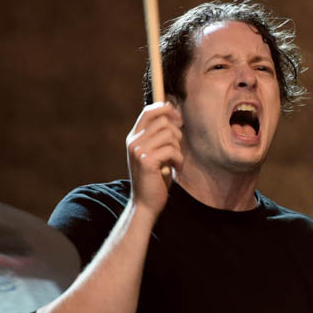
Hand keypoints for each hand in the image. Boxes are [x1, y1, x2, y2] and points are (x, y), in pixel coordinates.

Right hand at [126, 101, 183, 216]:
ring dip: (178, 148)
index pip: (149, 111)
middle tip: (177, 149)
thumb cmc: (154, 179)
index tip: (178, 118)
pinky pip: (172, 150)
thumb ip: (159, 136)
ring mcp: (138, 150)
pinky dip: (179, 159)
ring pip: (169, 135)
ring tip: (175, 161)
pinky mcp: (146, 161)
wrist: (145, 204)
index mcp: (134, 138)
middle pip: (163, 121)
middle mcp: (133, 142)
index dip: (166, 109)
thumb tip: (174, 114)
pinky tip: (176, 168)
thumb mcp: (155, 153)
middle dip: (176, 133)